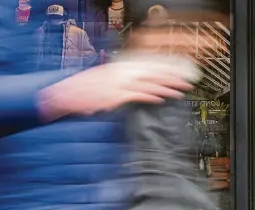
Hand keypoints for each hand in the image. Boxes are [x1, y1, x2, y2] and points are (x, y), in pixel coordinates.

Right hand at [38, 61, 193, 120]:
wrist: (68, 93)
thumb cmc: (86, 88)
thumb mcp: (107, 78)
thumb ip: (124, 80)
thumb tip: (139, 84)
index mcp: (121, 67)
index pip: (149, 65)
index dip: (166, 68)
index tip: (179, 72)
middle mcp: (122, 72)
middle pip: (153, 73)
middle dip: (172, 77)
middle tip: (187, 81)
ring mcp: (120, 83)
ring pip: (150, 84)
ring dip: (167, 88)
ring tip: (180, 91)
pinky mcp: (116, 95)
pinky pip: (138, 95)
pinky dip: (150, 96)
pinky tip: (161, 99)